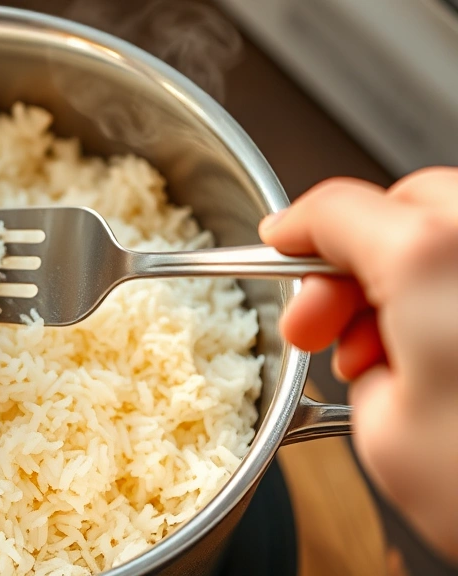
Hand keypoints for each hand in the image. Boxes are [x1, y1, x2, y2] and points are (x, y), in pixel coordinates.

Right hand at [260, 167, 457, 564]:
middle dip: (355, 257)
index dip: (294, 230)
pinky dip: (452, 292)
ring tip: (390, 356)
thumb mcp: (385, 434)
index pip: (339, 211)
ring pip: (454, 228)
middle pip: (405, 203)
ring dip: (408, 274)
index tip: (277, 246)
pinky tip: (443, 355)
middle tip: (328, 326)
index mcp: (432, 261)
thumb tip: (363, 338)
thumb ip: (355, 358)